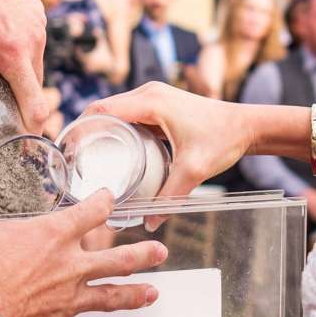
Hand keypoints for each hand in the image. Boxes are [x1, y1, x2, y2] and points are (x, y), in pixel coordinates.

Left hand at [0, 0, 44, 130]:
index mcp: (14, 48)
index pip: (34, 106)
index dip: (26, 131)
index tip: (12, 144)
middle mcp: (32, 31)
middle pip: (34, 86)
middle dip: (17, 104)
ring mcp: (35, 15)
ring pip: (34, 63)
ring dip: (17, 78)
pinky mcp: (31, 3)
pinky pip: (32, 41)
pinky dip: (18, 54)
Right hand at [0, 189, 170, 316]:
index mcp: (52, 236)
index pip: (89, 212)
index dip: (102, 202)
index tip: (109, 197)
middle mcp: (69, 268)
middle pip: (117, 259)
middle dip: (142, 254)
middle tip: (160, 251)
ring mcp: (67, 303)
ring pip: (110, 298)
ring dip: (134, 296)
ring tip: (153, 295)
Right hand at [84, 84, 256, 200]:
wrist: (247, 125)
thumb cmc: (223, 138)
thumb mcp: (193, 170)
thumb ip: (170, 197)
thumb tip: (150, 223)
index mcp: (150, 102)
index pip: (101, 110)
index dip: (81, 127)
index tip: (69, 149)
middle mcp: (149, 93)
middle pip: (104, 109)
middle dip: (88, 131)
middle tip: (75, 160)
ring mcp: (154, 96)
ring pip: (116, 111)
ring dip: (103, 129)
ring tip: (89, 157)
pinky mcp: (161, 104)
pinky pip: (130, 114)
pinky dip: (119, 129)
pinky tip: (115, 151)